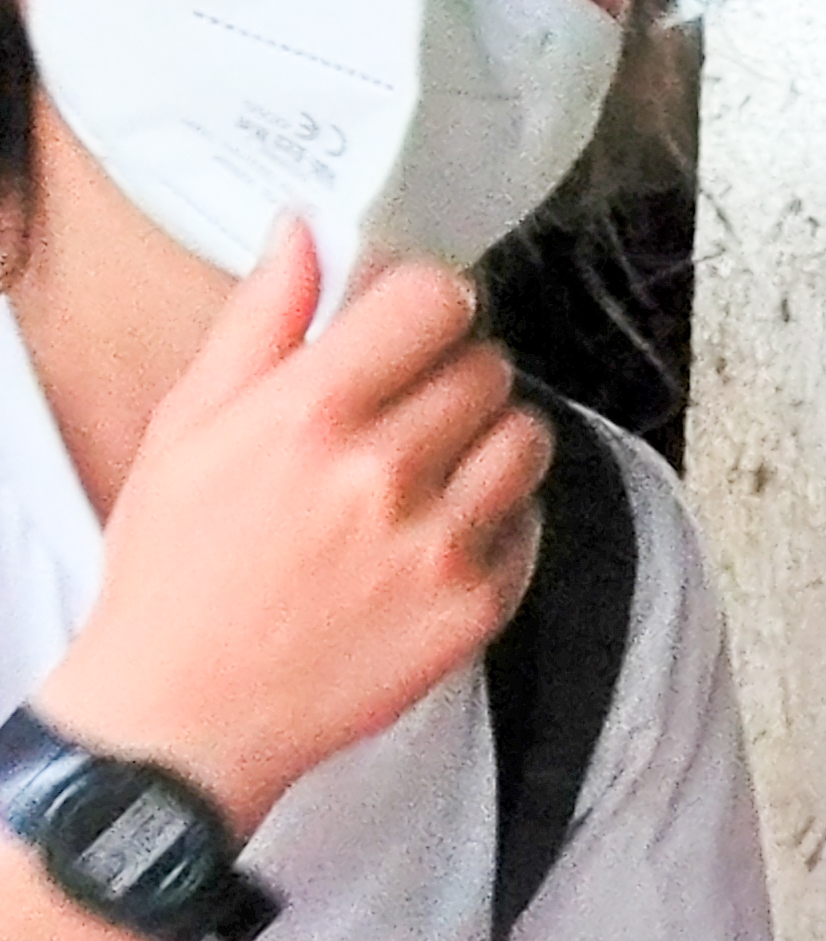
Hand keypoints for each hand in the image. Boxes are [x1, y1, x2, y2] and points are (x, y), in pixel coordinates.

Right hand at [30, 229, 546, 834]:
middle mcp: (385, 474)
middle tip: (420, 395)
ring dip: (493, 435)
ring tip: (442, 456)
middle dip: (457, 368)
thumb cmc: (180, 565)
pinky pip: (530, 525)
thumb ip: (260, 323)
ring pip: (526, 441)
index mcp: (309, 414)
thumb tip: (304, 235)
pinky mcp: (476, 607)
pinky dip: (501, 515)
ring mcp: (440, 545)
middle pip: (487, 369)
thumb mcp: (191, 425)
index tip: (418, 317)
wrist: (193, 705)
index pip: (432, 304)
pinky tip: (444, 525)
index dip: (432, 302)